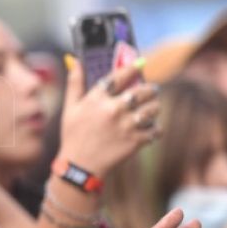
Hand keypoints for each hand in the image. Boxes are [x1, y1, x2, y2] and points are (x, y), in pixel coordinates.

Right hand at [58, 60, 158, 176]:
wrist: (80, 166)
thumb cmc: (74, 135)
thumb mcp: (70, 108)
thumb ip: (75, 83)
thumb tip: (74, 60)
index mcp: (97, 98)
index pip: (119, 76)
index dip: (133, 68)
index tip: (141, 63)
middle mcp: (113, 109)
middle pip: (143, 91)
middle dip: (150, 90)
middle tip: (152, 91)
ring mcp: (126, 125)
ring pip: (153, 108)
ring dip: (155, 107)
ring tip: (152, 109)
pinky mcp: (135, 141)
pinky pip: (155, 129)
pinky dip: (156, 129)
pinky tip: (151, 129)